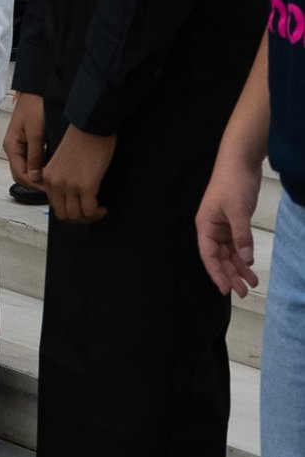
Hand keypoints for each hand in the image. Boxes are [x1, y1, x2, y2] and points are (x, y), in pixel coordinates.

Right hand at [2, 95, 47, 189]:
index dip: (35, 184)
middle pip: (22, 173)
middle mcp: (13, 147)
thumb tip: (35, 177)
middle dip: (37, 182)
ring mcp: (19, 145)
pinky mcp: (27, 142)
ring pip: (27, 168)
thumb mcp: (36, 133)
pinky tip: (52, 167)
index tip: (51, 189)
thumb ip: (35, 156)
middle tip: (55, 187)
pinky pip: (32, 160)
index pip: (20, 174)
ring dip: (39, 175)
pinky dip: (41, 166)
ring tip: (55, 179)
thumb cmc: (35, 107)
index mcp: (12, 146)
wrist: (36, 91)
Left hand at [42, 126, 115, 223]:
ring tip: (99, 210)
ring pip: (77, 216)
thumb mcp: (62, 162)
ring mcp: (69, 185)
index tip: (82, 207)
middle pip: (64, 215)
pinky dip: (98, 213)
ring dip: (90, 217)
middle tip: (92, 212)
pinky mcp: (86, 186)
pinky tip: (103, 207)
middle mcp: (55, 183)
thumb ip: (61, 179)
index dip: (70, 211)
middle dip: (80, 218)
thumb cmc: (80, 142)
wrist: (90, 127)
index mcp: (47, 177)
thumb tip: (71, 197)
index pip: (55, 206)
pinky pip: (90, 211)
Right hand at [199, 156, 266, 296]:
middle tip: (243, 292)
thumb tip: (245, 259)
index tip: (225, 289)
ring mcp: (224, 226)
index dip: (216, 273)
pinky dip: (245, 256)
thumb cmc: (232, 183)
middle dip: (230, 275)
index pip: (208, 255)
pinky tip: (251, 267)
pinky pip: (238, 245)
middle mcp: (212, 229)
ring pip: (230, 253)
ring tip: (251, 284)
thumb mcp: (237, 210)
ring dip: (239, 268)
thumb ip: (241, 235)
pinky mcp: (235, 223)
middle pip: (219, 257)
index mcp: (205, 225)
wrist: (240, 163)